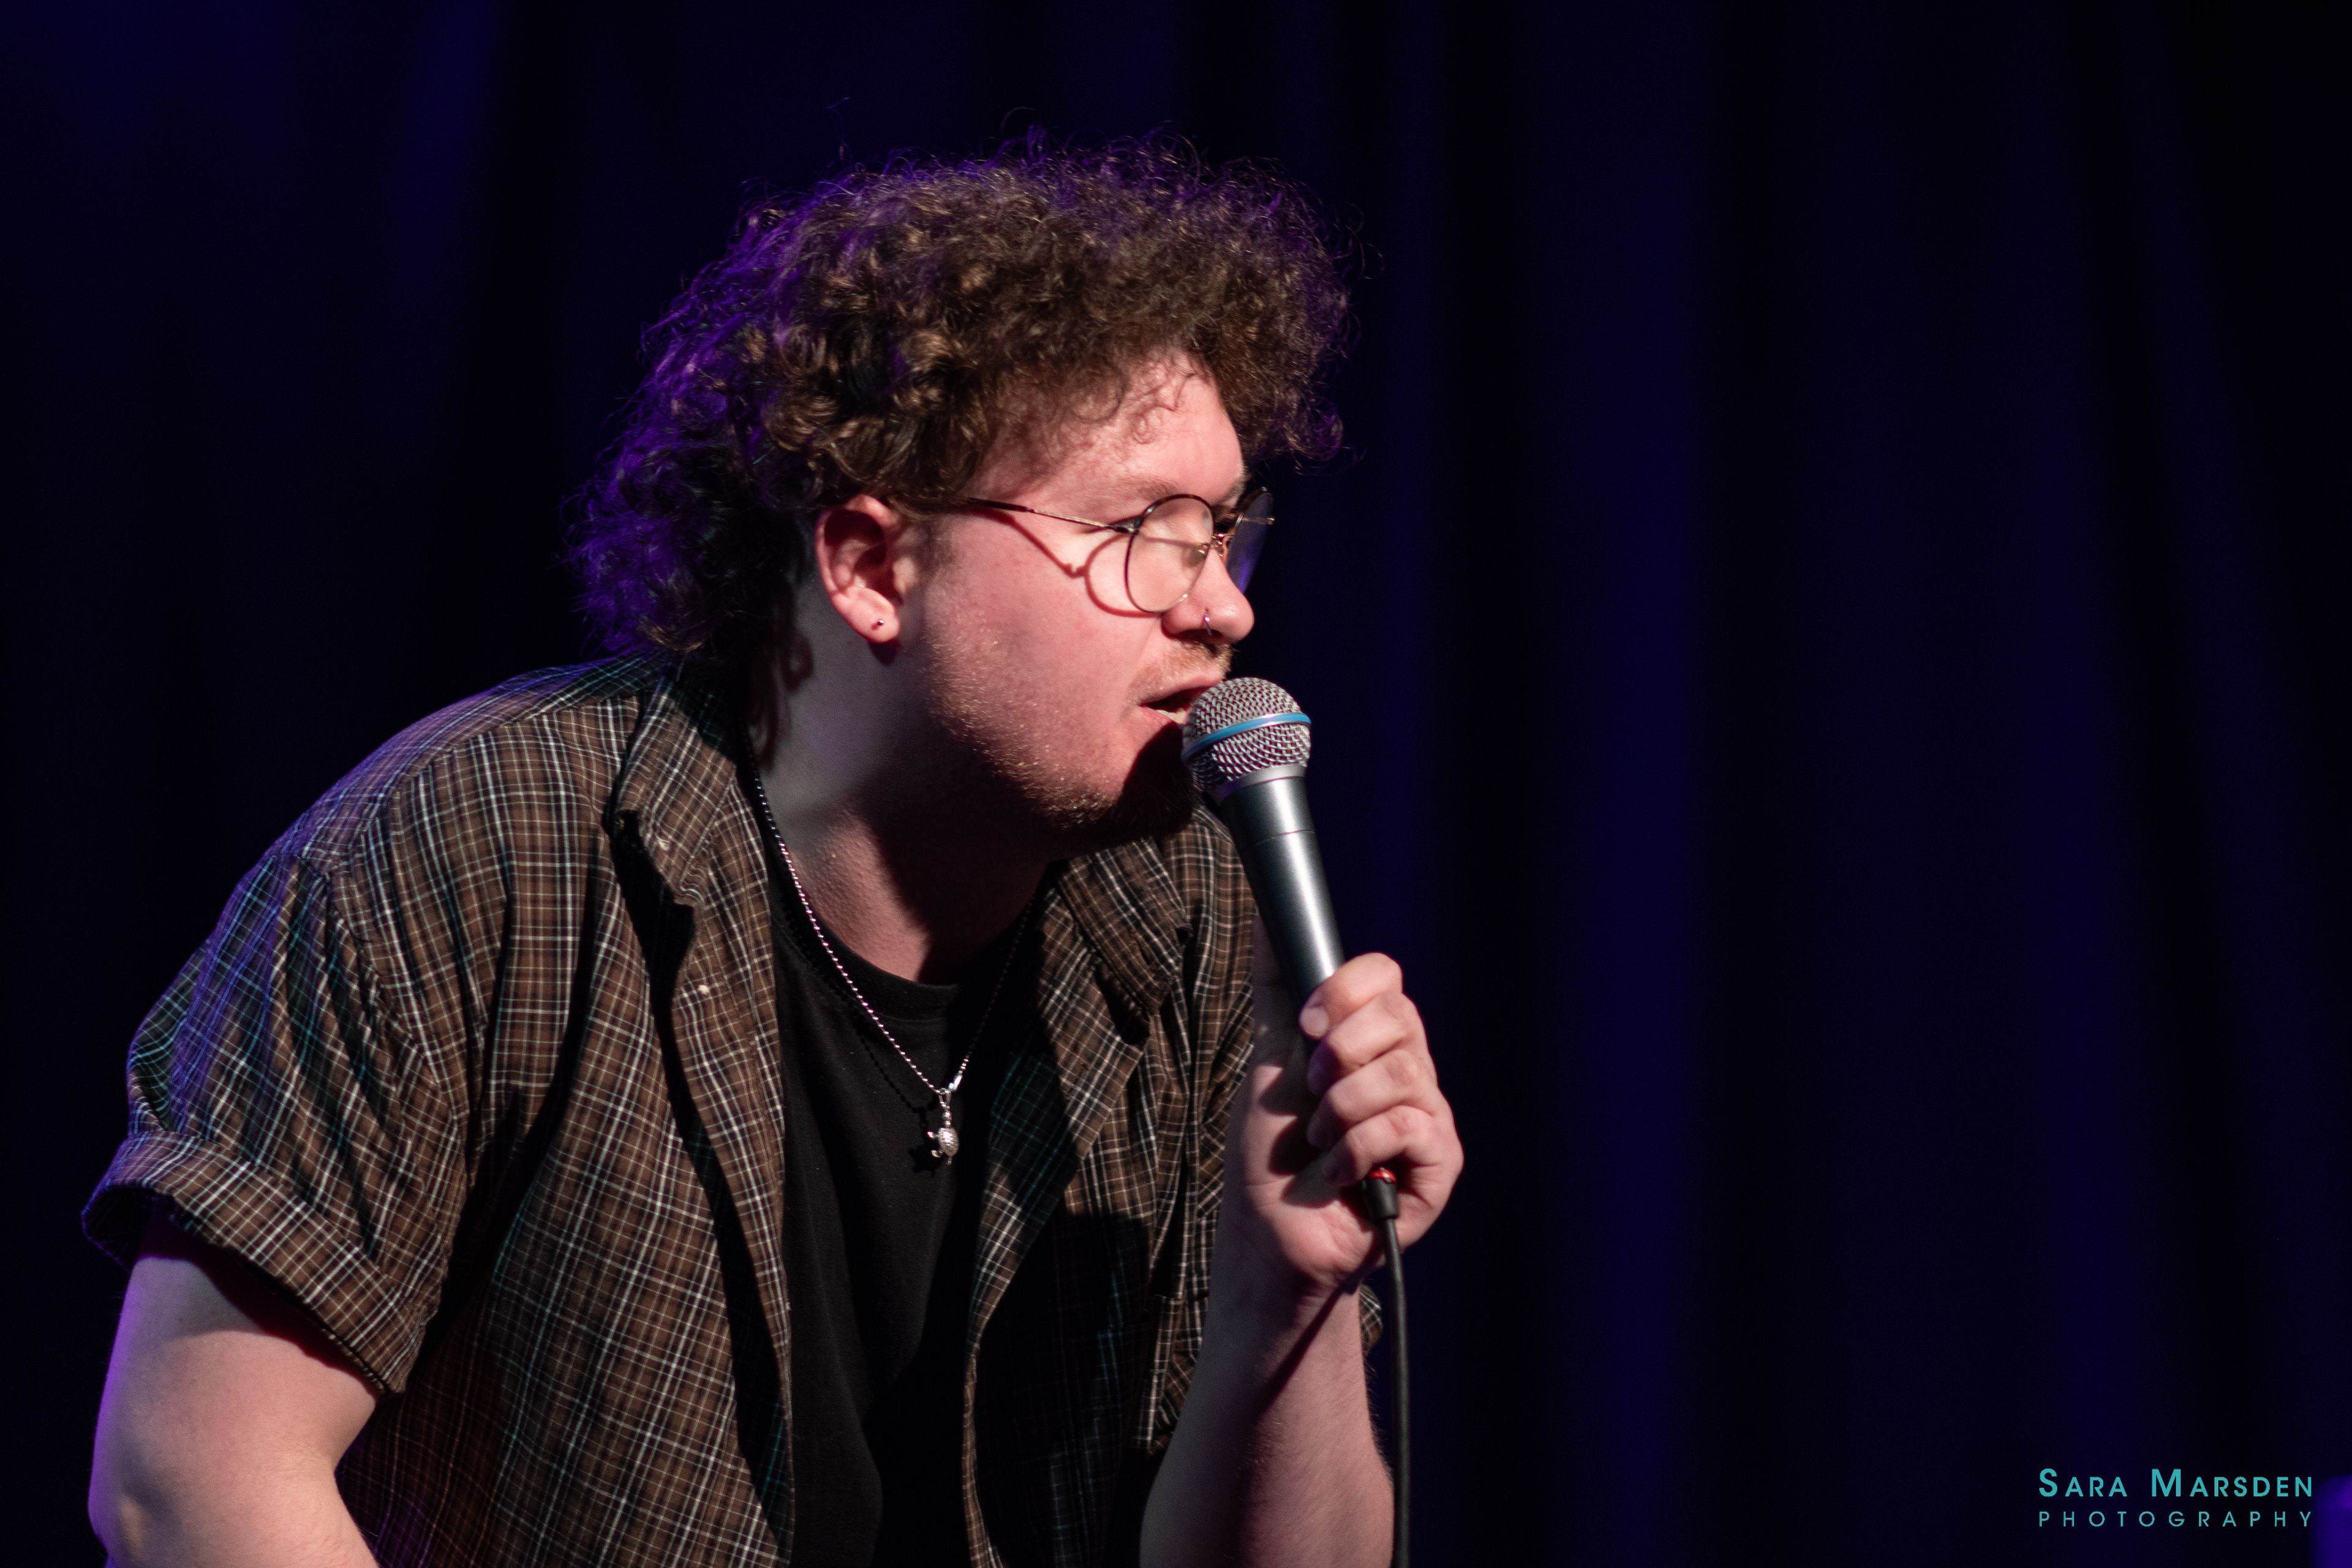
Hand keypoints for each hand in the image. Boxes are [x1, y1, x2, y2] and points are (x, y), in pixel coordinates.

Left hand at [1218, 917, 1462, 1299]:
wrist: (1270, 1230)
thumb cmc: (1269, 1150)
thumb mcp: (1268, 1057)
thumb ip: (1277, 988)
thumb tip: (1265, 918)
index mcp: (1374, 1038)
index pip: (1384, 977)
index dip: (1342, 993)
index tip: (1304, 1027)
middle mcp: (1410, 1069)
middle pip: (1399, 1018)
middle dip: (1335, 1055)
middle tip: (1309, 1092)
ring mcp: (1430, 1116)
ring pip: (1402, 1072)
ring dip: (1339, 1111)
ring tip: (1319, 1143)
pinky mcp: (1441, 1164)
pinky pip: (1408, 1126)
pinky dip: (1355, 1151)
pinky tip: (1338, 1176)